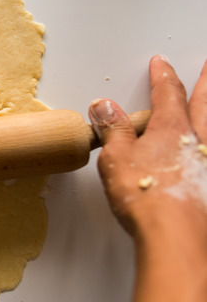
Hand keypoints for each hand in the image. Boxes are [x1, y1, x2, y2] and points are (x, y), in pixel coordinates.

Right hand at [88, 55, 206, 301]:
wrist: (176, 236)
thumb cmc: (148, 197)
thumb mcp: (117, 156)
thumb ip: (113, 129)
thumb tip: (105, 107)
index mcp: (172, 129)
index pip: (168, 93)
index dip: (163, 77)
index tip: (160, 64)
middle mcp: (198, 141)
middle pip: (205, 103)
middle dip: (205, 83)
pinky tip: (204, 155)